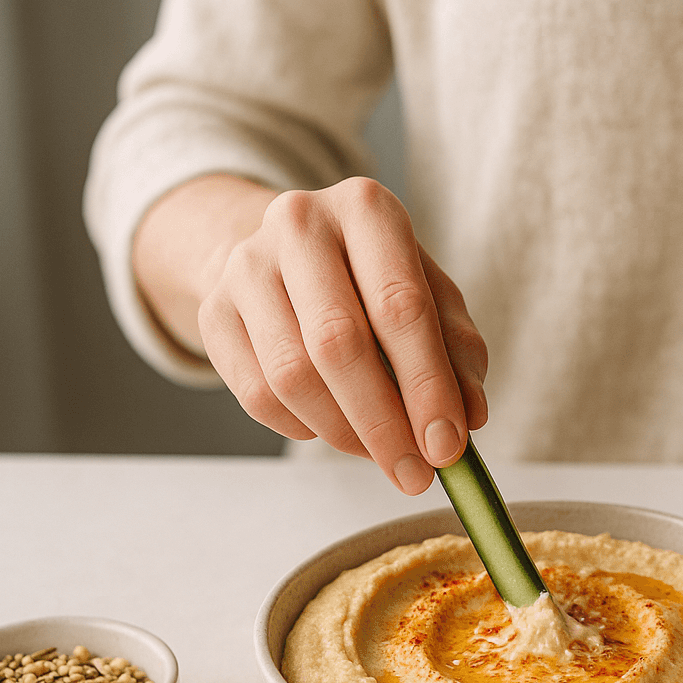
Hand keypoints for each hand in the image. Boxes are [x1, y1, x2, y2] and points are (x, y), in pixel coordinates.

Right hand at [196, 176, 487, 493]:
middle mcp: (299, 224)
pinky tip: (332, 428)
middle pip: (339, 343)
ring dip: (344, 433)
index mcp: (366, 209)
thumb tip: (469, 417)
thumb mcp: (430, 295)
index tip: (448, 446)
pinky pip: (256, 394)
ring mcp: (246, 265)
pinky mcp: (214, 311)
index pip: (400, 306)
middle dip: (384, 423)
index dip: (427, 385)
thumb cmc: (374, 278)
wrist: (287, 254)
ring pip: (292, 375)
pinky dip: (301, 428)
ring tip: (380, 454)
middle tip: (415, 474)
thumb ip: (458, 352)